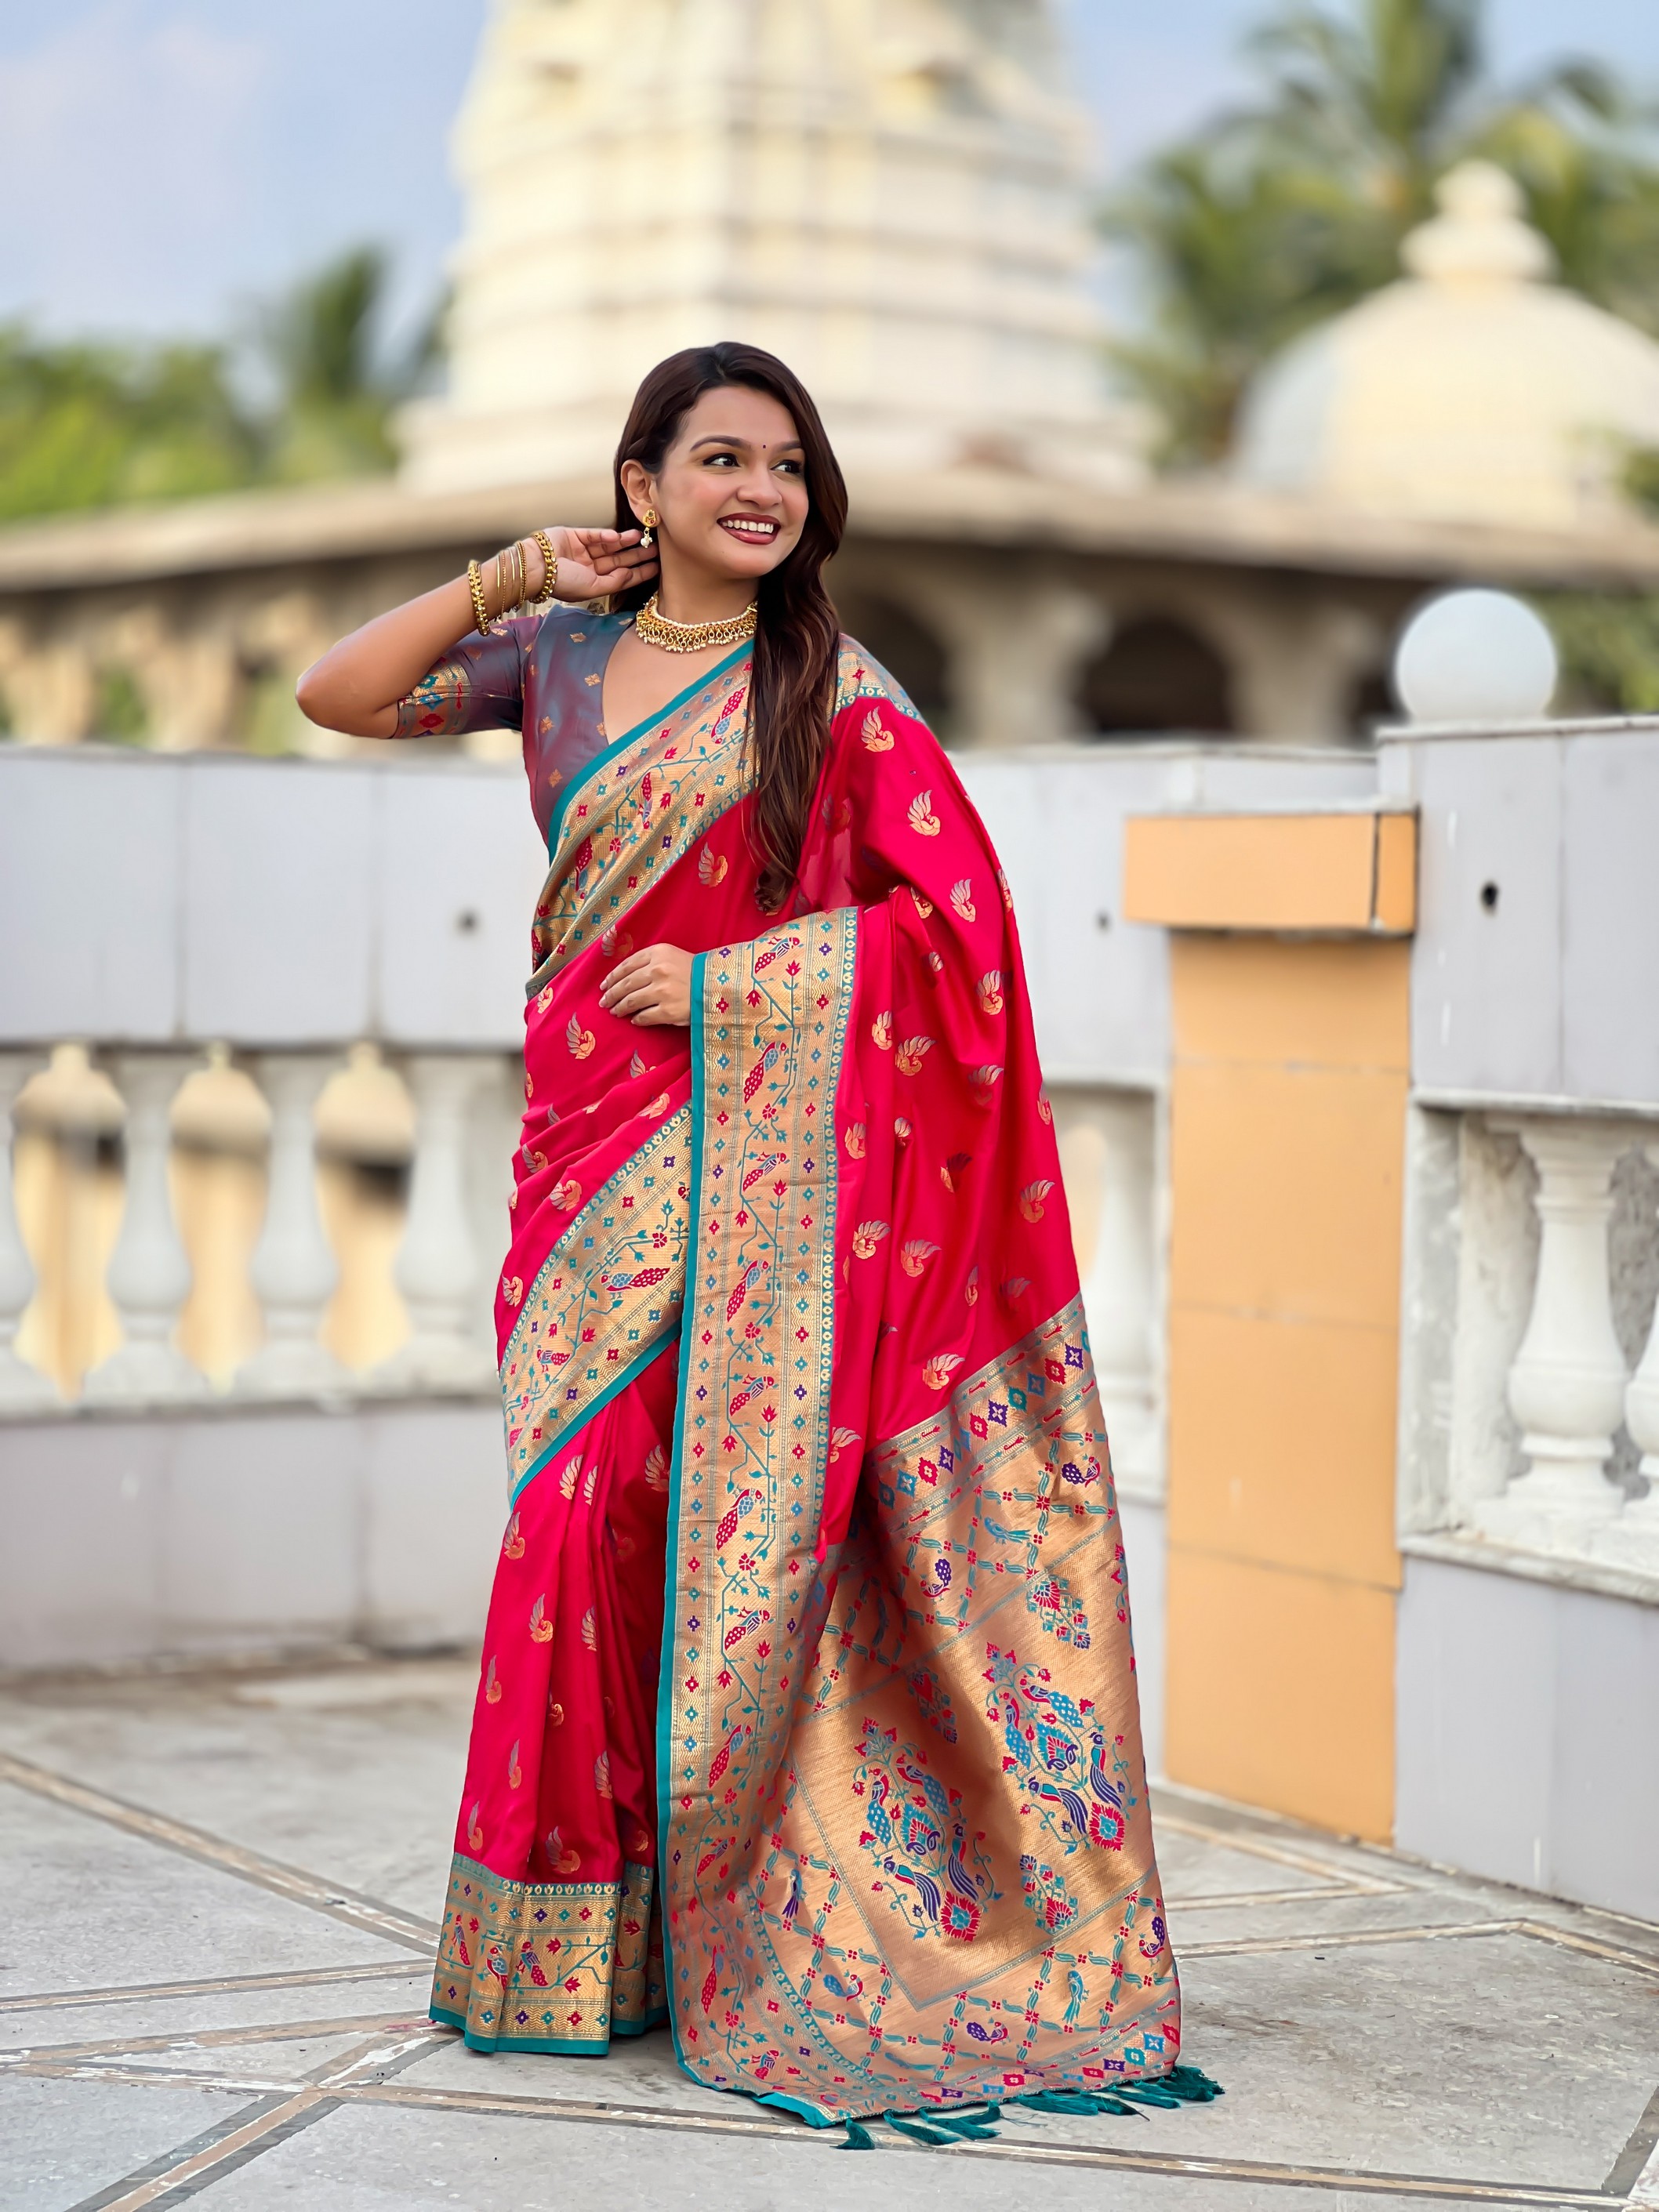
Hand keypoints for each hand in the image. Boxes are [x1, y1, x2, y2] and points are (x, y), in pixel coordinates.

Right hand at [534, 526, 658, 603]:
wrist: (536, 566)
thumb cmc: (562, 582)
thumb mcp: (592, 588)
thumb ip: (613, 582)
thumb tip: (630, 575)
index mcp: (593, 583)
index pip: (621, 577)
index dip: (638, 572)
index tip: (656, 567)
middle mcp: (589, 567)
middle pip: (618, 560)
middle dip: (636, 555)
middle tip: (655, 549)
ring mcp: (582, 551)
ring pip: (609, 546)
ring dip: (625, 542)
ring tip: (642, 538)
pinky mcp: (575, 535)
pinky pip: (594, 535)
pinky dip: (606, 535)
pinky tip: (618, 537)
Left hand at [599, 943, 692, 1026]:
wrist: (721, 986)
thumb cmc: (696, 970)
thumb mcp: (672, 956)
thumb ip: (650, 961)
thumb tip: (624, 978)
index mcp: (658, 953)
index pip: (626, 966)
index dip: (612, 977)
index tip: (604, 986)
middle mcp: (658, 971)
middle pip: (625, 984)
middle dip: (611, 995)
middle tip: (604, 1002)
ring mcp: (663, 992)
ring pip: (631, 1001)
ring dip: (620, 1008)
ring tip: (615, 1012)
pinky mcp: (668, 1011)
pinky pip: (645, 1017)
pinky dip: (637, 1019)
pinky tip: (634, 1020)